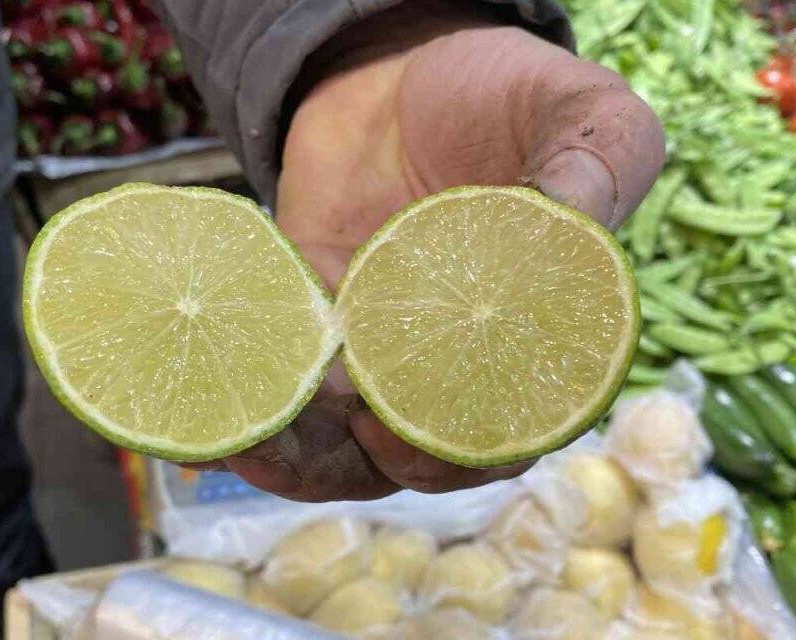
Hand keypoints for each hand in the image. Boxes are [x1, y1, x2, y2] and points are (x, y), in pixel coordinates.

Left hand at [189, 1, 663, 500]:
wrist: (404, 61)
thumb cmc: (512, 94)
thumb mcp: (580, 112)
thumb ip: (592, 165)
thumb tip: (570, 222)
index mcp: (533, 344)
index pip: (508, 431)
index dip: (464, 452)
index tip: (410, 428)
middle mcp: (453, 364)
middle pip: (416, 454)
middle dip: (367, 459)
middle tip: (331, 426)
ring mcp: (377, 348)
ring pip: (339, 440)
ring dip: (292, 455)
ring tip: (243, 441)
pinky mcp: (311, 321)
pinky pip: (278, 379)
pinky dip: (246, 401)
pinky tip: (203, 417)